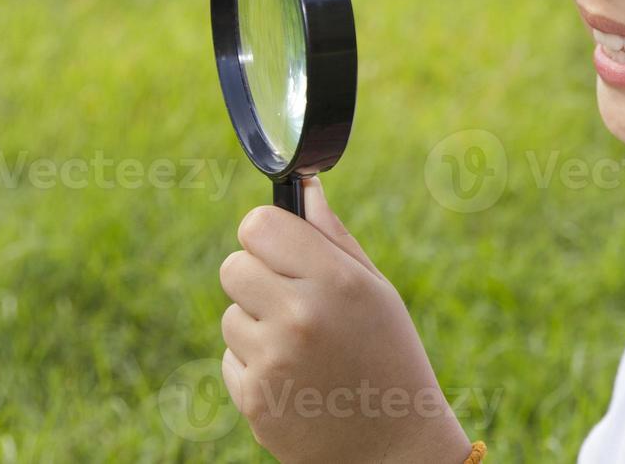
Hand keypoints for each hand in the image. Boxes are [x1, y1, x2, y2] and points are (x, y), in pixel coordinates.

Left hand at [219, 177, 471, 462]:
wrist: (392, 448)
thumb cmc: (390, 356)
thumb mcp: (376, 290)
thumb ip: (333, 237)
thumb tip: (304, 187)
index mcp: (335, 280)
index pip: (258, 226)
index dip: (266, 234)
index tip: (279, 248)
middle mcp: (300, 316)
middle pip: (233, 265)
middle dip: (256, 275)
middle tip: (290, 297)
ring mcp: (272, 360)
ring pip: (232, 314)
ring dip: (257, 323)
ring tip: (303, 346)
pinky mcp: (253, 399)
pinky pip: (232, 357)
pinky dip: (255, 363)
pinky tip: (295, 377)